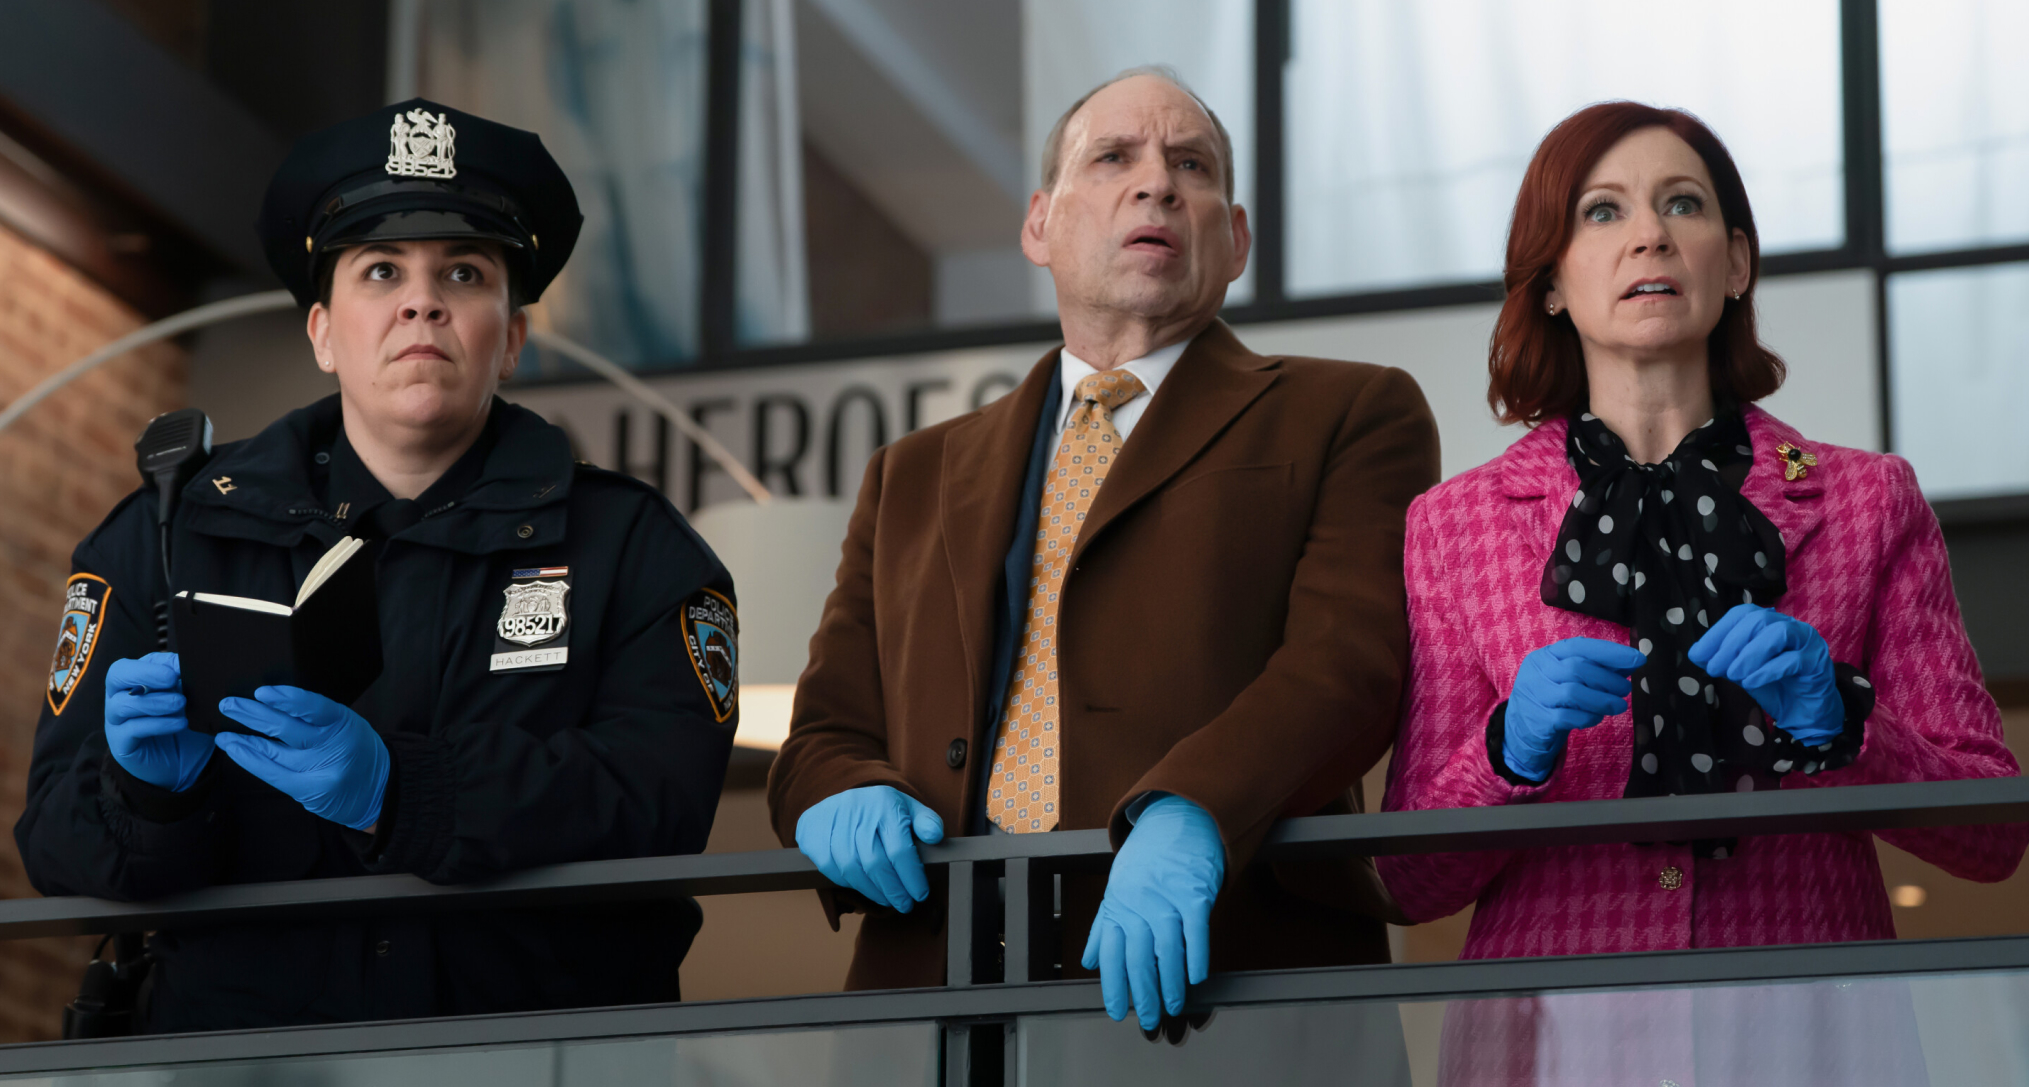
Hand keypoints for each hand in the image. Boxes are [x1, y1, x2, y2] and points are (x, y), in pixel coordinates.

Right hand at [103, 653, 212, 791]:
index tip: (182, 666)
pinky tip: (180, 723)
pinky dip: (158, 724)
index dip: (158, 662)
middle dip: (144, 673)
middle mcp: (119, 697)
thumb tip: (196, 664)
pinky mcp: (121, 744)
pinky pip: (132, 729)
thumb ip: (187, 682)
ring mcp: (116, 721)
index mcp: (133, 681)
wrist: (184, 763)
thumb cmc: (183, 722)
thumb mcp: (189, 699)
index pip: (136, 662)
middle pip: (116, 674)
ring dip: (154, 701)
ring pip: (122, 704)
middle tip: (172, 678)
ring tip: (181, 703)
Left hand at [214, 686, 388, 830]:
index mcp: (344, 723)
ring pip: (274, 750)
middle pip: (287, 727)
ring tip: (223, 730)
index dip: (288, 699)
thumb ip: (316, 717)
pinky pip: (272, 772)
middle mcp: (333, 746)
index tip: (262, 692)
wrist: (379, 791)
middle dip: (253, 714)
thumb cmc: (356, 752)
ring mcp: (320, 770)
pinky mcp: (308, 790)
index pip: (315, 707)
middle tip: (229, 704)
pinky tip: (235, 748)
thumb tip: (270, 703)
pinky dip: (249, 759)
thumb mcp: (346, 726)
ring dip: (244, 738)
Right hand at [794, 785, 943, 912]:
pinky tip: (862, 887)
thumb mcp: (908, 808)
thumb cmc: (880, 810)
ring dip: (872, 891)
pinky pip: (830, 867)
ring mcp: (833, 823)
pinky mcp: (814, 834)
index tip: (920, 894)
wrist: (839, 801)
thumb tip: (935, 837)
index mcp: (885, 804)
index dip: (911, 877)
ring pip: (852, 868)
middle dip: (893, 889)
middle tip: (905, 904)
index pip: (899, 848)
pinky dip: (847, 883)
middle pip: (875, 862)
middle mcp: (858, 811)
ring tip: (887, 900)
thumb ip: (927, 822)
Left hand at [1081, 795, 1223, 1030]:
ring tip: (1175, 1004)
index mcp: (1117, 905)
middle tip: (1150, 1018)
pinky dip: (1196, 956)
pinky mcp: (1193, 891)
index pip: (1111, 954)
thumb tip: (1091, 960)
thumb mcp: (1118, 887)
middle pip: (1138, 957)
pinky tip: (1197, 977)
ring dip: (1171, 982)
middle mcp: (1138, 904)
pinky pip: (1195, 930)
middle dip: (1144, 994)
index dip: (1113, 986)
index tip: (1117, 1011)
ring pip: (1167, 949)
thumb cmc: (1148, 857)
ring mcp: (1166, 897)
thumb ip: (1105, 926)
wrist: (1178, 819)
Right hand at [1506, 638, 1647, 780]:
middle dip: (1609, 679)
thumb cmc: (1552, 697)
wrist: (1520, 728)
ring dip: (1603, 700)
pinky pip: (1568, 717)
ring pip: (1573, 693)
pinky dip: (1589, 717)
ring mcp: (1535, 696)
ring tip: (1619, 706)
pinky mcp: (1538, 720)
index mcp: (1546, 655)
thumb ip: (1595, 667)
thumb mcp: (1568, 677)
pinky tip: (1597, 717)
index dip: (1610, 652)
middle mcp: (1537, 672)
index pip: (1579, 647)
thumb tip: (1632, 662)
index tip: (1637, 659)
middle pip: (1577, 668)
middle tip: (1626, 689)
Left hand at [1690, 604, 1840, 745]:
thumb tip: (1696, 653)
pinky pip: (1793, 659)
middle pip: (1758, 620)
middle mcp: (1789, 626)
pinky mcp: (1818, 662)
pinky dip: (1768, 670)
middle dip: (1731, 644)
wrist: (1804, 713)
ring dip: (1750, 654)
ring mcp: (1807, 641)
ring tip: (1733, 675)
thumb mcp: (1742, 672)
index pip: (1741, 615)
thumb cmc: (1774, 687)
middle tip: (1714, 668)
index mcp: (1769, 623)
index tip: (1698, 655)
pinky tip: (1751, 683)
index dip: (1717, 632)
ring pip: (1779, 633)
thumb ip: (1723, 660)